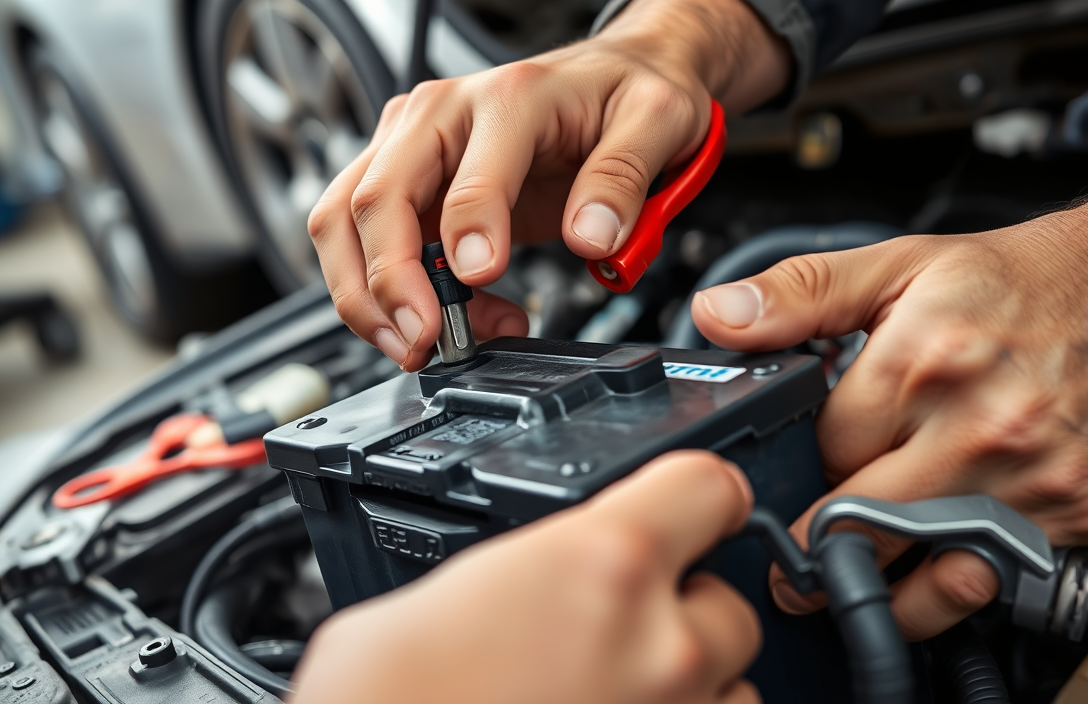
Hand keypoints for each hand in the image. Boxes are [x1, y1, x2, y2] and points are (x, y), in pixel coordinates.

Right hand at [292, 451, 759, 703]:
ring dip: (687, 684)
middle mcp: (661, 648)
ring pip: (732, 689)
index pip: (709, 488)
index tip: (692, 509)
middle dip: (682, 611)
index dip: (699, 496)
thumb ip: (524, 569)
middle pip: (729, 604)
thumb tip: (535, 578)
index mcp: (603, 565)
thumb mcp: (444, 591)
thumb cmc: (387, 696)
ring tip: (610, 689)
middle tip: (614, 628)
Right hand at [308, 0, 788, 369]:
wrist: (610, 75)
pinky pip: (366, 240)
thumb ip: (623, 180)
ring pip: (344, 222)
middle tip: (423, 343)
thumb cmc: (624, 94)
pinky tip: (448, 318)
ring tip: (420, 345)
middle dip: (386, 287)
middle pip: (372, 202)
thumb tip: (592, 238)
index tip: (480, 285)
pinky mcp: (406, 179)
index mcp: (505, 100)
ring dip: (367, 296)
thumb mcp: (656, 122)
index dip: (465, 240)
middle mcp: (439, 116)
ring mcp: (411, 146)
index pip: (463, 179)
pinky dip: (387, 291)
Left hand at [691, 205, 1087, 640]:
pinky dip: (949, 583)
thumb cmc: (1002, 285)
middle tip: (801, 544)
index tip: (804, 461)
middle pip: (862, 520)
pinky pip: (989, 578)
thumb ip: (798, 294)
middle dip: (823, 533)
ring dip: (880, 574)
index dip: (804, 462)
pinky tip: (926, 566)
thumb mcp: (894, 267)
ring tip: (850, 569)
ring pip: (923, 567)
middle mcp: (980, 425)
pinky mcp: (1071, 511)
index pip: (824, 451)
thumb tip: (716, 315)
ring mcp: (1031, 477)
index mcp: (923, 361)